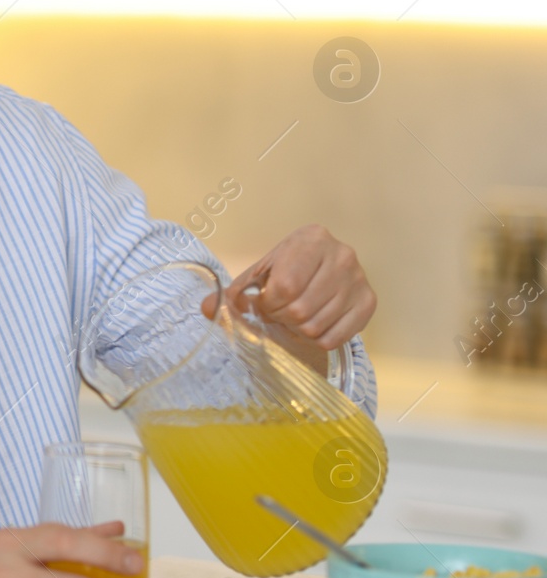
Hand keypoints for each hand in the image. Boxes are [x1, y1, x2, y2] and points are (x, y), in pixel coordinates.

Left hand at [202, 225, 375, 354]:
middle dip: (281, 318)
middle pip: (300, 309)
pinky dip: (317, 338)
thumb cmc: (288, 269)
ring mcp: (360, 279)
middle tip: (279, 312)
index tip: (265, 302)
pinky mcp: (369, 302)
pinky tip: (313, 323)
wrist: (324, 266)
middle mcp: (342, 255)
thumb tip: (208, 308)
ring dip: (297, 329)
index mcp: (312, 239)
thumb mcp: (260, 274)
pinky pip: (334, 338)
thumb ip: (235, 291)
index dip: (268, 304)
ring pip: (316, 326)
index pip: (285, 288)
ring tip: (295, 315)